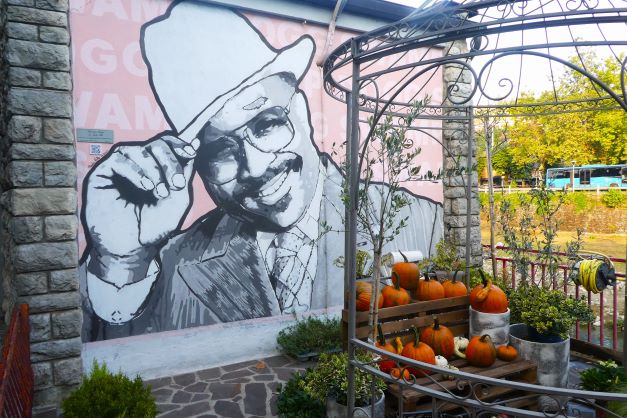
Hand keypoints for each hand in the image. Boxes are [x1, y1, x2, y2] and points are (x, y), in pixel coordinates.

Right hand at [84, 135, 197, 267]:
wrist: (134, 248)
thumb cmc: (155, 226)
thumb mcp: (179, 197)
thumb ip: (184, 171)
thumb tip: (194, 142)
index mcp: (156, 167)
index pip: (166, 144)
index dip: (179, 144)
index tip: (191, 152)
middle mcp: (138, 164)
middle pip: (156, 145)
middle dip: (170, 162)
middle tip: (176, 184)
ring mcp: (120, 168)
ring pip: (139, 150)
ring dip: (154, 170)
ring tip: (160, 192)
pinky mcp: (102, 174)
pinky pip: (120, 158)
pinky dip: (136, 171)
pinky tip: (145, 186)